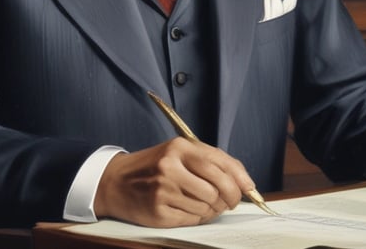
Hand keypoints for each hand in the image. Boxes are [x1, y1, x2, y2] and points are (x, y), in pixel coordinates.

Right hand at [93, 137, 253, 226]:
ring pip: (208, 205)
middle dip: (230, 197)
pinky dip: (198, 216)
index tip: (249, 188)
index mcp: (178, 147)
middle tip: (230, 201)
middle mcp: (170, 166)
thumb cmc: (153, 166)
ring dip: (212, 208)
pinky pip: (193, 218)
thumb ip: (208, 161)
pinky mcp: (159, 211)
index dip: (239, 178)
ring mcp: (163, 190)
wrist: (115, 181)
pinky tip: (188, 208)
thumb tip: (243, 182)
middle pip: (217, 187)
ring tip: (202, 201)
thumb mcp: (177, 152)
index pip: (219, 162)